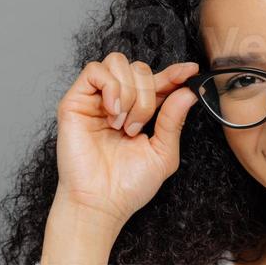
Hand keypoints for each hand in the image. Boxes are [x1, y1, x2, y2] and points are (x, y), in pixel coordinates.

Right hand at [54, 53, 201, 224]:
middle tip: (138, 127)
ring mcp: (96, 100)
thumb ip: (173, 120)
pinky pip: (95, 70)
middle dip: (147, 95)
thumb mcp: (163, 152)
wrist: (101, 202)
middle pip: (139, 67)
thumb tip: (188, 92)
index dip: (175, 73)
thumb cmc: (128, 185)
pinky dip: (110, 87)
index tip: (190, 71)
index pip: (158, 80)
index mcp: (139, 112)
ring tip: (122, 124)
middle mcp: (118, 102)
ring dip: (128, 93)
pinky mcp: (75, 101)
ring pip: (118, 62)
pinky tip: (112, 113)